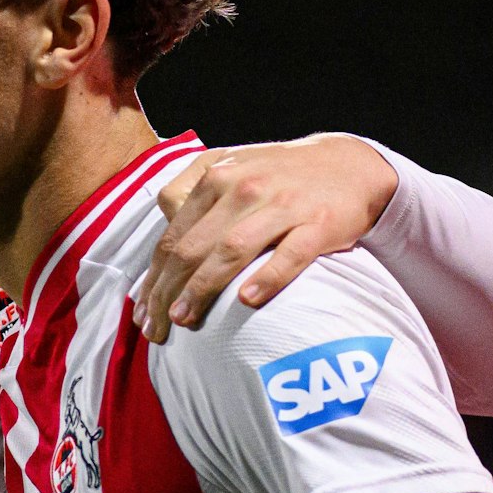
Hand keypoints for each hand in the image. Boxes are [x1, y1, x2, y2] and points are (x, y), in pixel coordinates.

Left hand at [135, 133, 398, 341]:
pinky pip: (290, 254)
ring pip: (232, 249)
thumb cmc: (280, 174)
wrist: (350, 164)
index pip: (174, 236)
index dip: (153, 277)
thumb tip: (161, 221)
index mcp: (216, 176)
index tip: (143, 312)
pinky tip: (247, 302)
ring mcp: (282, 205)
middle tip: (156, 327)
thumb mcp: (232, 165)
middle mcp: (243, 187)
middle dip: (168, 291)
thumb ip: (192, 188)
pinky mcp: (318, 223)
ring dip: (203, 287)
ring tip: (185, 319)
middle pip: (194, 246)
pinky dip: (268, 277)